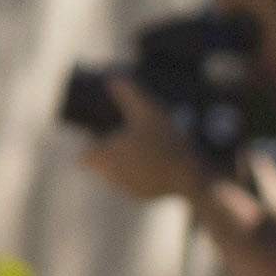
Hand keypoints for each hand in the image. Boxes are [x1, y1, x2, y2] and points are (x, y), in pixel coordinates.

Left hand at [76, 77, 214, 207]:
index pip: (83, 159)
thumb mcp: (147, 111)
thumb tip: (112, 78)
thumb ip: (127, 93)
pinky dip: (139, 175)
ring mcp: (129, 190)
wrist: (192, 177)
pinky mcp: (145, 197)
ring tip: (139, 148)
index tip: (100, 135)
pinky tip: (154, 162)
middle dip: (106, 152)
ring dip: (122, 164)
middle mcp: (114, 177)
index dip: (89, 147)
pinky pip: (134, 185)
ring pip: (115, 176)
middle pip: (99, 167)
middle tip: (122, 136)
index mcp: (107, 158)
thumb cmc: (165, 142)